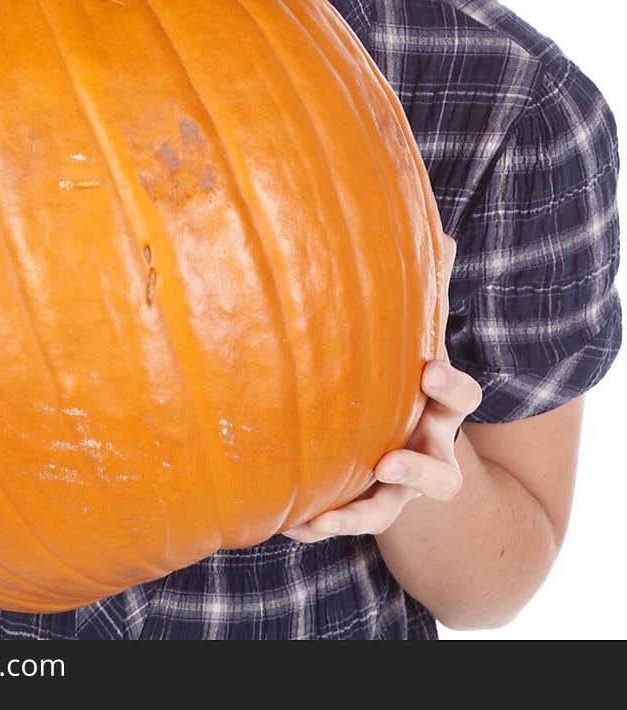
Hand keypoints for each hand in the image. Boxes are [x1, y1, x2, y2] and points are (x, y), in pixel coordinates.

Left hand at [282, 234, 482, 542]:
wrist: (413, 452)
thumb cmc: (410, 376)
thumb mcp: (420, 337)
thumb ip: (428, 289)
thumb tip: (439, 230)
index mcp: (443, 408)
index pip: (464, 399)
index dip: (451, 388)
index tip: (429, 371)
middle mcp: (431, 453)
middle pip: (440, 471)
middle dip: (417, 470)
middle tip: (389, 462)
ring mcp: (402, 490)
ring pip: (394, 510)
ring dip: (364, 512)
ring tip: (332, 516)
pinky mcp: (370, 509)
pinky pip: (351, 524)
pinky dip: (325, 525)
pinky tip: (291, 523)